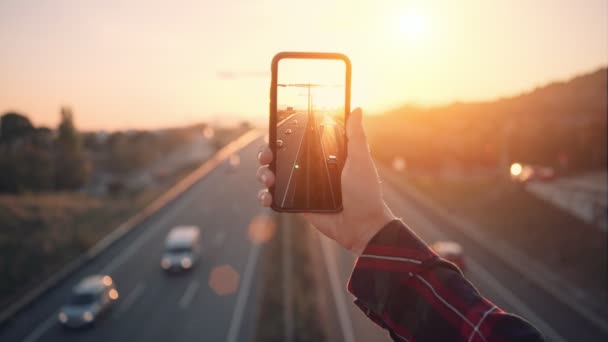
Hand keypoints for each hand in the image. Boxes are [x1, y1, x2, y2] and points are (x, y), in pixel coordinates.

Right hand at [256, 108, 394, 253]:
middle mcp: (308, 169)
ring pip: (272, 176)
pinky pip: (275, 198)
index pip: (296, 141)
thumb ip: (356, 136)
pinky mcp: (297, 205)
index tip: (273, 135)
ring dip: (263, 174)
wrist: (362, 226)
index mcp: (322, 155)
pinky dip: (265, 196)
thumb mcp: (360, 160)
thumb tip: (357, 108)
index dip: (280, 137)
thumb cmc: (365, 192)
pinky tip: (267, 196)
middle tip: (266, 157)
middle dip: (265, 155)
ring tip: (268, 179)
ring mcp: (301, 188)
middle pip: (278, 157)